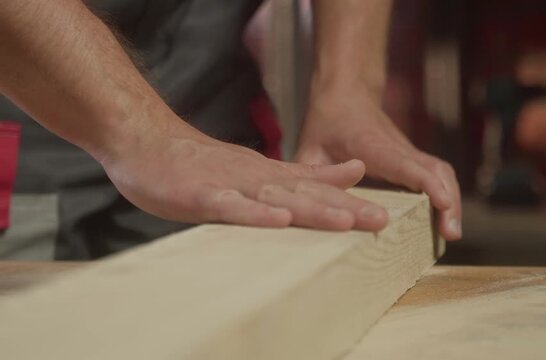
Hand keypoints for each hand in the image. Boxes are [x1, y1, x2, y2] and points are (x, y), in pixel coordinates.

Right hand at [99, 122, 388, 230]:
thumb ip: (300, 175)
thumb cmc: (199, 164)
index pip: (315, 189)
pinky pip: (230, 205)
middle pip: (305, 195)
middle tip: (382, 220)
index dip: (350, 201)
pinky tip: (278, 218)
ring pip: (276, 198)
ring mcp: (229, 185)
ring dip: (311, 208)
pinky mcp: (201, 195)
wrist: (146, 141)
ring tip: (346, 220)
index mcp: (268, 176)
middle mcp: (256, 178)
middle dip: (345, 208)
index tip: (386, 216)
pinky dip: (255, 211)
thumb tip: (348, 172)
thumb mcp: (257, 168)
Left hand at [296, 90, 461, 239]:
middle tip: (451, 233)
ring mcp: (408, 152)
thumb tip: (307, 210)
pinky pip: (436, 175)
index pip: (407, 165)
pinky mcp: (411, 158)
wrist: (345, 93)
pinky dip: (445, 194)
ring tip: (451, 232)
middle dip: (449, 201)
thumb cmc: (327, 121)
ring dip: (451, 200)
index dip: (428, 184)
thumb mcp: (309, 148)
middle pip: (436, 170)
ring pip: (441, 172)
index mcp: (373, 146)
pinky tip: (443, 218)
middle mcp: (398, 147)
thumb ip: (309, 177)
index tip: (442, 204)